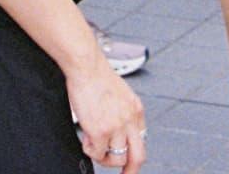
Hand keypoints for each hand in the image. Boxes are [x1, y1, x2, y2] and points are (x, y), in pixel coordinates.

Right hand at [68, 55, 145, 171]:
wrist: (86, 65)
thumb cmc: (97, 75)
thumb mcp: (120, 94)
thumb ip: (122, 112)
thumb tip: (117, 131)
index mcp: (136, 109)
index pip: (142, 140)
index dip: (134, 154)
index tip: (129, 163)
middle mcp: (130, 119)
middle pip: (138, 156)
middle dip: (131, 170)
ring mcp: (116, 127)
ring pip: (116, 159)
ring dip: (103, 157)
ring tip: (94, 144)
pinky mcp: (101, 131)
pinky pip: (97, 154)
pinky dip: (90, 150)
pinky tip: (86, 138)